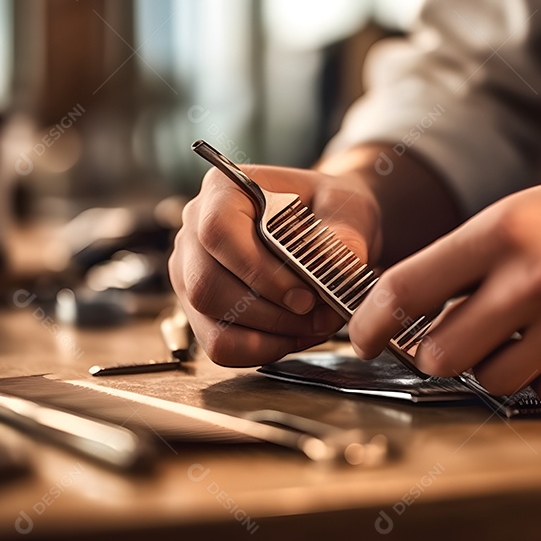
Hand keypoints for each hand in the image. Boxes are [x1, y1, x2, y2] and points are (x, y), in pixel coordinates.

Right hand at [169, 164, 380, 365]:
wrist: (329, 230)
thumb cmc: (330, 213)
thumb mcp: (349, 210)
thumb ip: (346, 233)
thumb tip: (339, 263)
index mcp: (223, 190)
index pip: (218, 230)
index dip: (259, 271)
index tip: (305, 295)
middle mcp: (195, 230)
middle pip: (206, 284)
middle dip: (269, 311)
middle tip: (317, 315)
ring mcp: (191, 273)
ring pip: (210, 318)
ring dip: (269, 332)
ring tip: (315, 325)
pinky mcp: (200, 310)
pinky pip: (218, 345)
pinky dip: (261, 349)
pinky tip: (295, 335)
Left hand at [348, 173, 540, 402]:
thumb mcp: (519, 215)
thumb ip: (463, 262)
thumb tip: (401, 313)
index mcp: (505, 229)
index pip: (410, 286)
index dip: (373, 321)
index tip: (364, 338)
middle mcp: (538, 275)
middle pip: (441, 353)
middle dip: (434, 355)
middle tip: (448, 343)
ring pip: (491, 380)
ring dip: (491, 367)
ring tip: (519, 335)